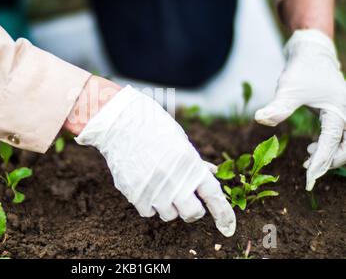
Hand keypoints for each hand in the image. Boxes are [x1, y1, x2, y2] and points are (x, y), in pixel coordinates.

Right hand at [75, 85, 235, 236]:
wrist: (119, 122)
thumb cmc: (152, 126)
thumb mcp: (180, 140)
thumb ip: (195, 162)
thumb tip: (210, 173)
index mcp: (190, 164)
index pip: (214, 195)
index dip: (223, 214)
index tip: (227, 226)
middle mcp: (174, 180)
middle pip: (192, 213)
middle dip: (192, 209)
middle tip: (186, 199)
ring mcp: (154, 189)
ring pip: (169, 215)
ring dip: (169, 205)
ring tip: (160, 186)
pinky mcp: (134, 194)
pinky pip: (148, 212)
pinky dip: (149, 204)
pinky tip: (145, 186)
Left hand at [255, 29, 345, 190]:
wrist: (311, 53)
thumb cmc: (302, 70)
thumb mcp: (288, 88)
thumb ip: (278, 106)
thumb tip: (260, 119)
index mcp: (340, 110)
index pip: (332, 143)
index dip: (321, 163)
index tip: (308, 180)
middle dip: (330, 162)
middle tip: (309, 172)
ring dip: (331, 155)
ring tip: (309, 161)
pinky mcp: (340, 113)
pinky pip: (341, 136)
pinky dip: (330, 146)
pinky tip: (313, 149)